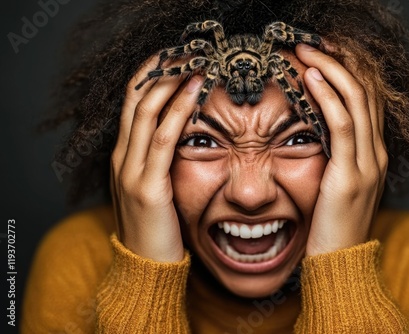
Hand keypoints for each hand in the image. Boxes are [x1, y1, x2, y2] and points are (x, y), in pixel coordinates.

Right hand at [110, 56, 202, 261]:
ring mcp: (131, 171)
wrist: (144, 268)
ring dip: (171, 81)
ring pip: (147, 112)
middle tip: (185, 49)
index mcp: (124, 156)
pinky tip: (195, 91)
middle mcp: (122, 158)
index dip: (151, 74)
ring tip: (194, 61)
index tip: (174, 56)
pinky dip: (178, 111)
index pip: (133, 103)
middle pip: (136, 98)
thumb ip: (159, 162)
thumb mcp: (153, 188)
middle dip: (159, 69)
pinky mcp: (148, 188)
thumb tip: (186, 138)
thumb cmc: (157, 227)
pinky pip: (164, 140)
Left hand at [296, 44, 387, 255]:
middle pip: (366, 92)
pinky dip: (327, 96)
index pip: (367, 99)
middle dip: (339, 61)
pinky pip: (342, 124)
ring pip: (356, 100)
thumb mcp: (337, 186)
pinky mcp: (350, 174)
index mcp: (373, 154)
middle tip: (312, 43)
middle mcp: (376, 154)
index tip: (322, 53)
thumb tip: (311, 133)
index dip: (347, 70)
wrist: (339, 263)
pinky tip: (310, 77)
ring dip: (330, 69)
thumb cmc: (330, 225)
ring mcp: (367, 163)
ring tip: (306, 49)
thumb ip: (334, 158)